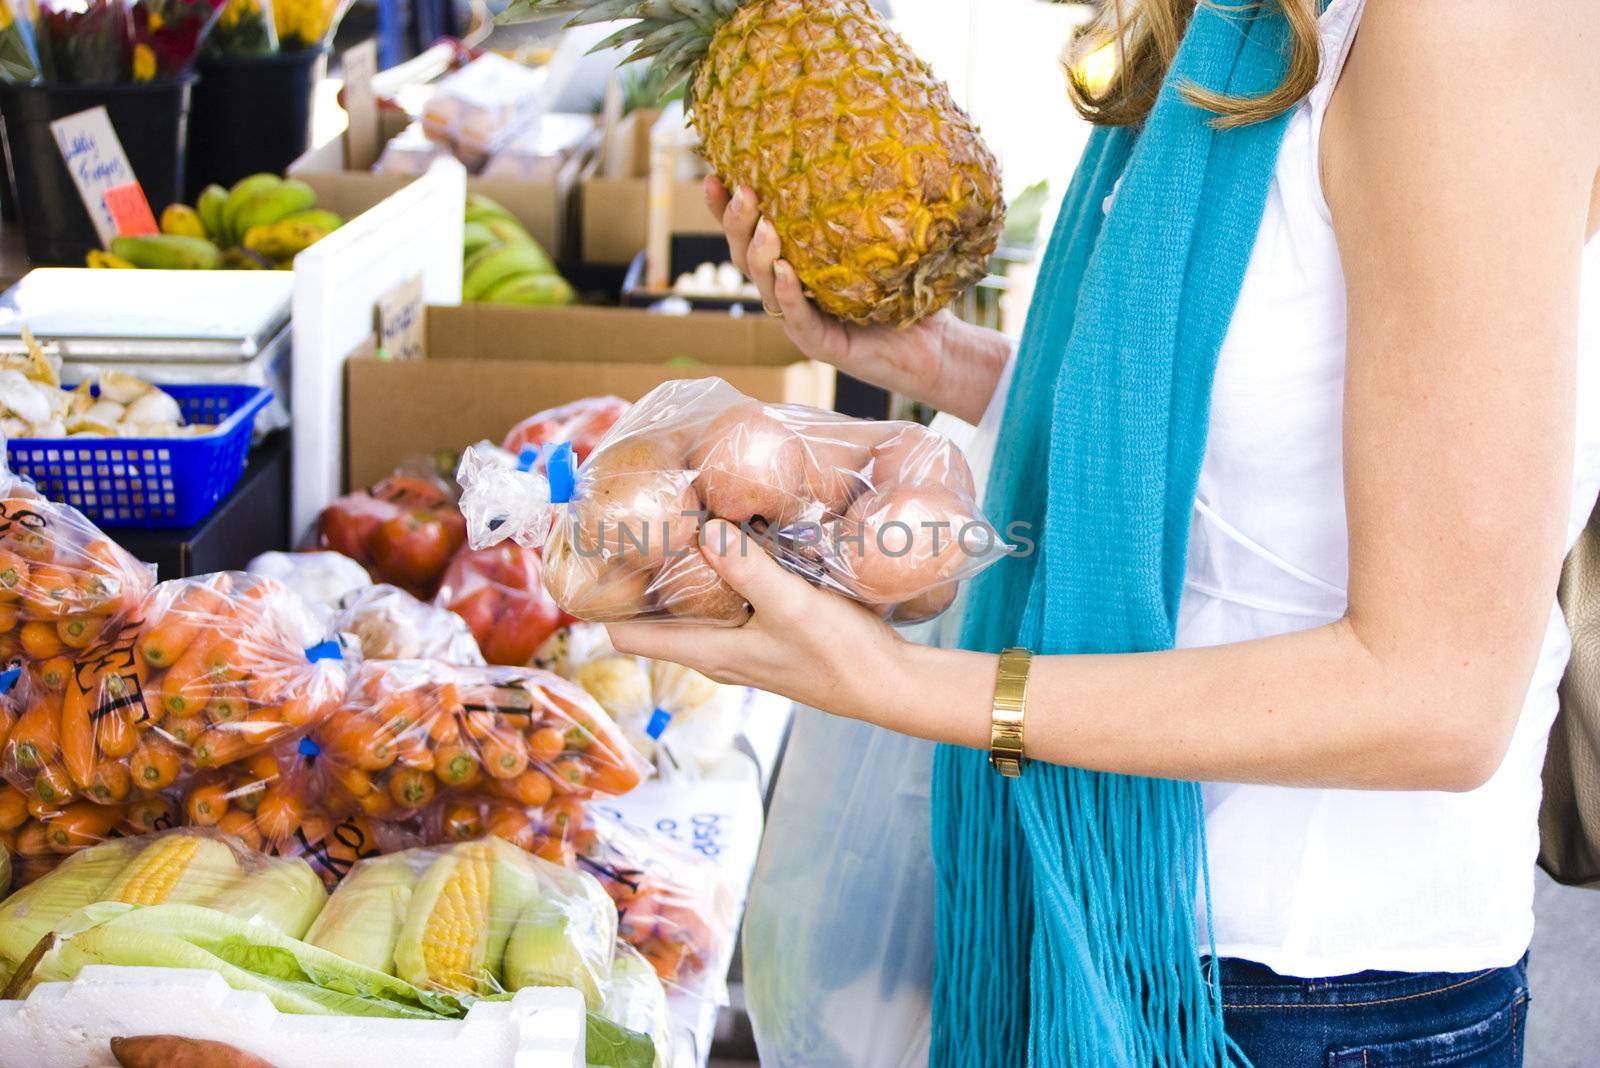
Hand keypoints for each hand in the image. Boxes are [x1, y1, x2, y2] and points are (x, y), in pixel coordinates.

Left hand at [607, 520, 906, 719]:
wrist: (889, 685)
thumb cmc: (840, 655)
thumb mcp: (793, 606)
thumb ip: (749, 571)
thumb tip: (706, 531)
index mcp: (709, 653)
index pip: (627, 636)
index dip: (603, 602)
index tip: (597, 559)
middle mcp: (717, 653)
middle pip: (654, 618)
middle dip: (639, 578)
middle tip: (635, 526)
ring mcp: (742, 645)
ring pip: (692, 608)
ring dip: (680, 574)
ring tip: (676, 524)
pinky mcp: (767, 634)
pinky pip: (726, 602)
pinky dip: (717, 576)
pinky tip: (734, 542)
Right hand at [708, 177, 1003, 421]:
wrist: (935, 343)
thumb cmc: (908, 286)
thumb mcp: (881, 236)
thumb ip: (861, 203)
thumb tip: (864, 136)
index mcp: (794, 261)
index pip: (750, 231)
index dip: (725, 207)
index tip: (713, 173)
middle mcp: (788, 291)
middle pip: (745, 256)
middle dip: (736, 224)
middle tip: (741, 192)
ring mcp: (800, 320)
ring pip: (765, 286)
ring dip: (760, 254)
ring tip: (765, 227)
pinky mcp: (821, 345)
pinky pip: (798, 319)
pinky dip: (789, 295)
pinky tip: (787, 273)